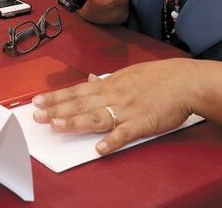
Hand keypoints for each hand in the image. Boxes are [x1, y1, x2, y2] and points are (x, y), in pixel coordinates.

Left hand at [31, 58, 196, 154]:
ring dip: (76, 121)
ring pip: (97, 116)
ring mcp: (127, 109)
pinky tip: (100, 148)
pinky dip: (113, 140)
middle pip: (81, 103)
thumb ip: (106, 80)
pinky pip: (126, 133)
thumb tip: (88, 79)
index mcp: (109, 84)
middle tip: (37, 115)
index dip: (56, 96)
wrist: (185, 81)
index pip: (76, 91)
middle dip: (57, 109)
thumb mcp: (127, 74)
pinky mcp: (143, 122)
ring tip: (58, 126)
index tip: (37, 100)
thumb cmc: (157, 78)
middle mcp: (114, 95)